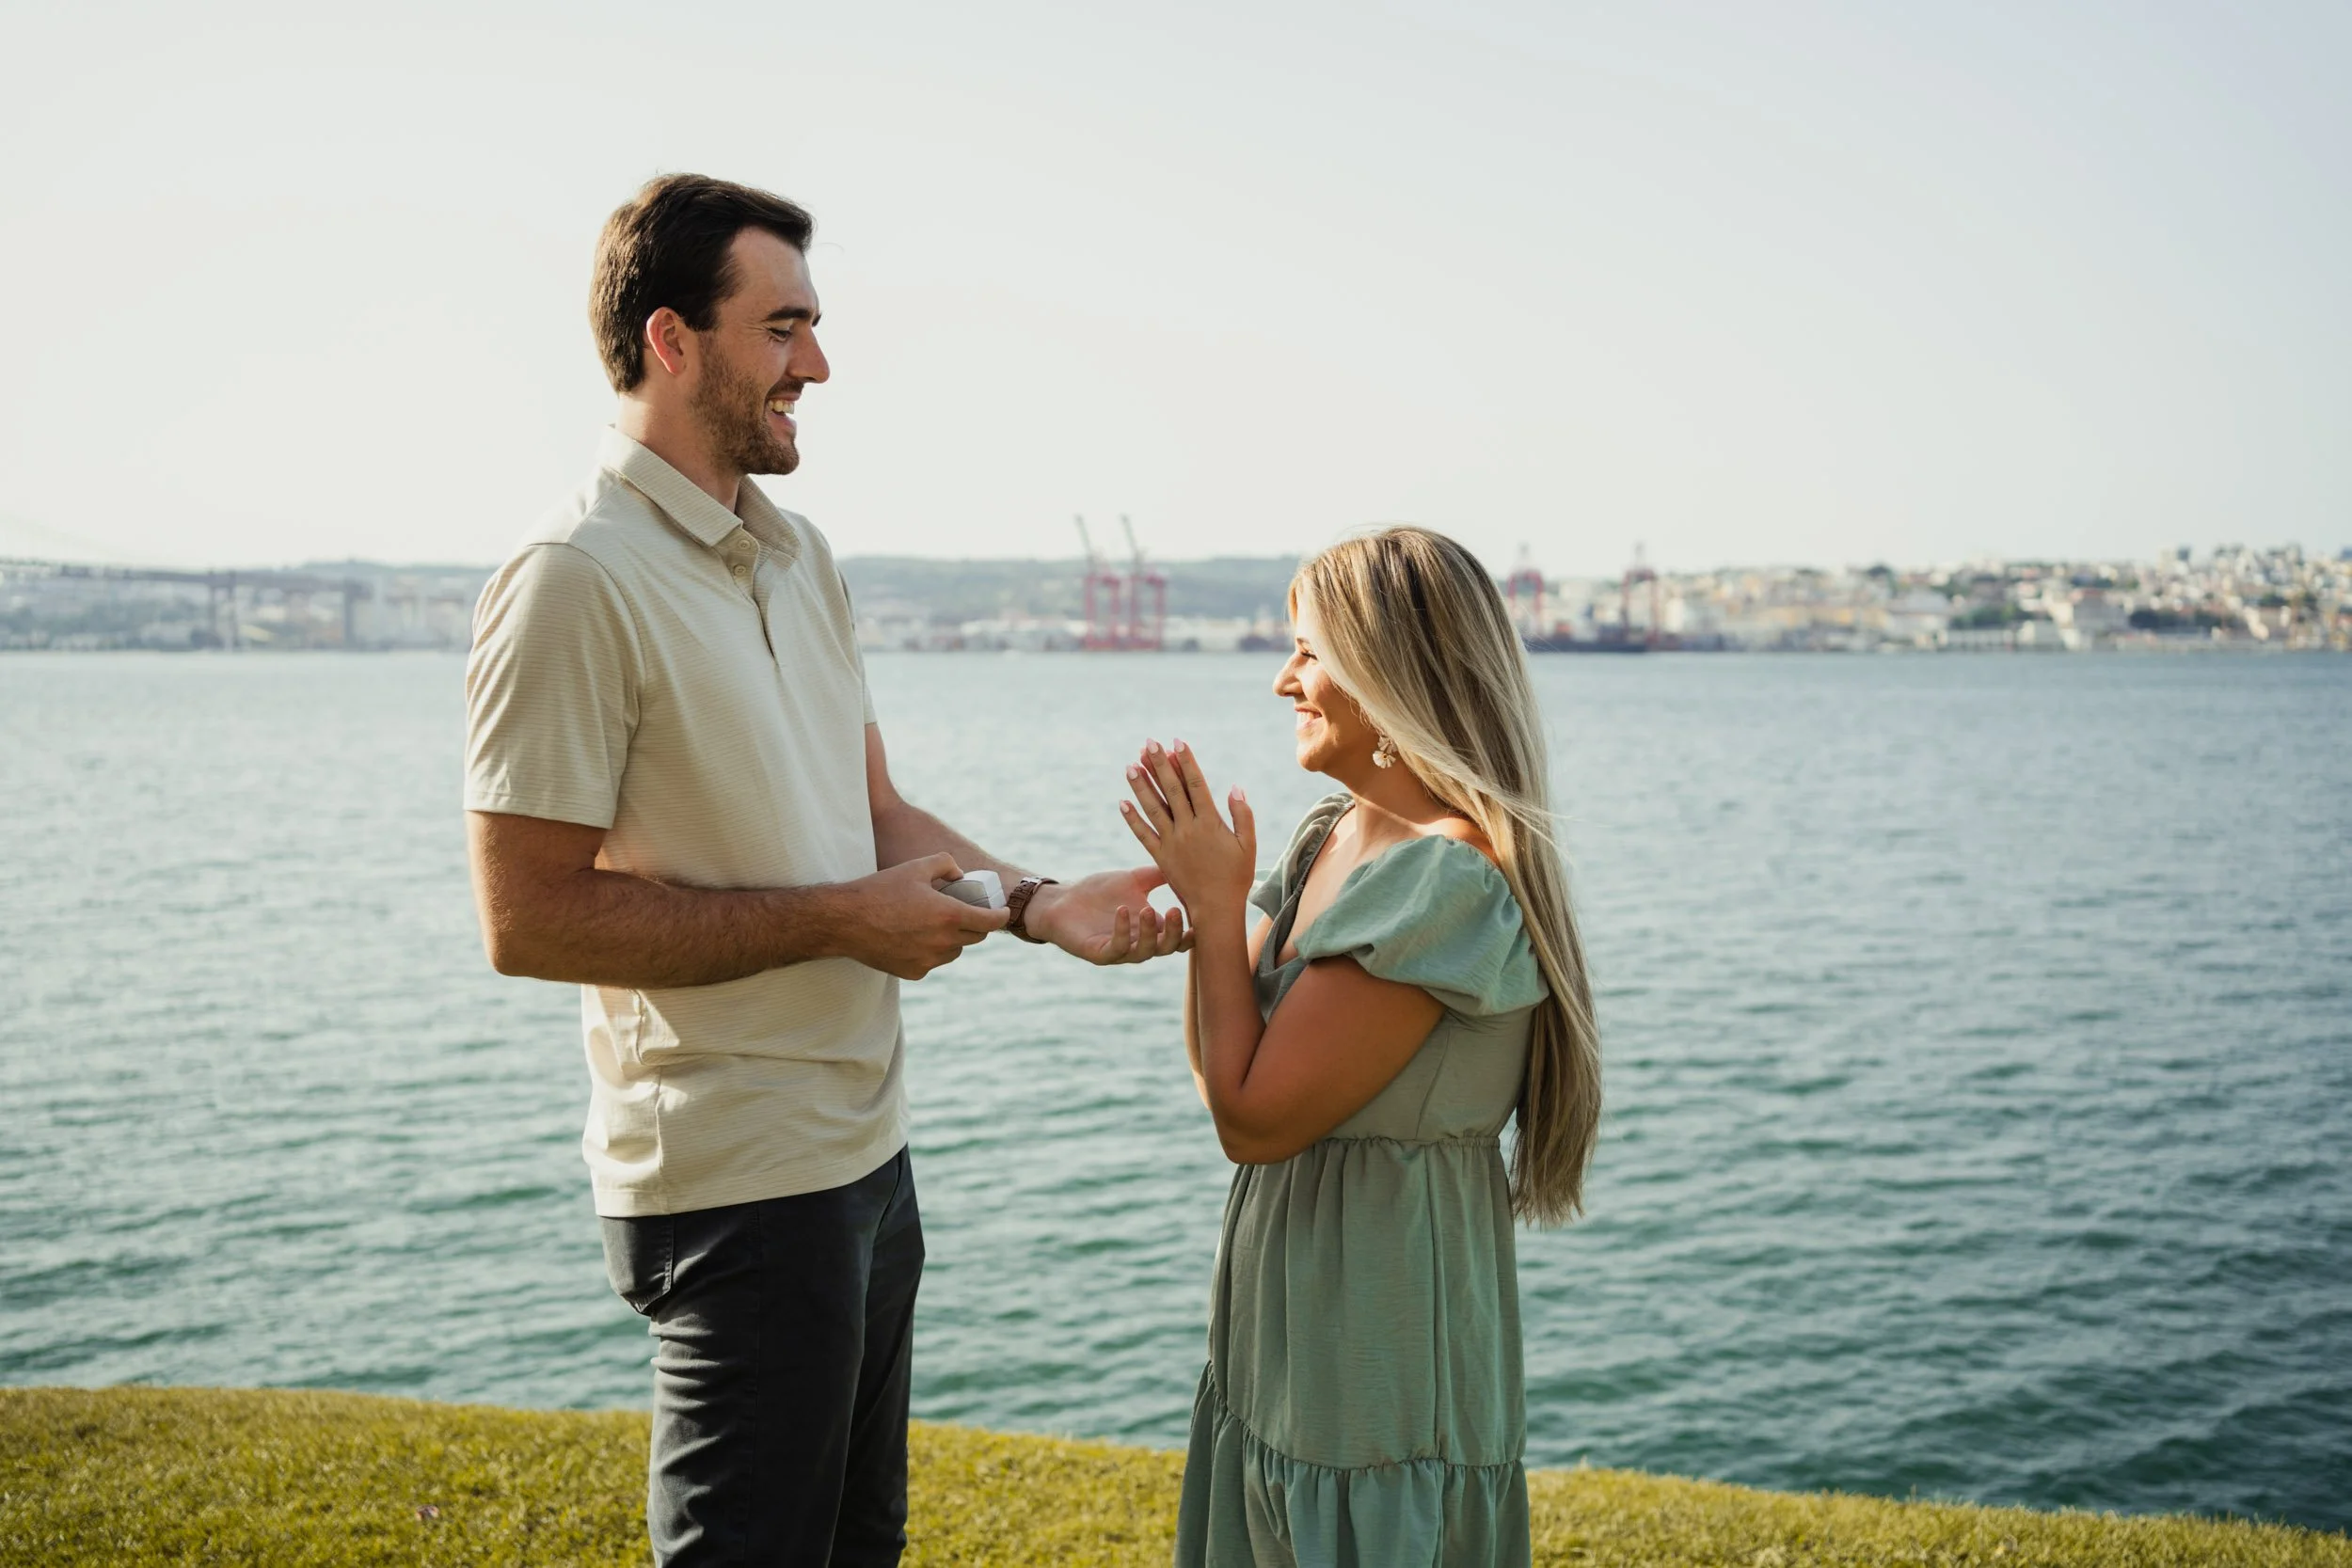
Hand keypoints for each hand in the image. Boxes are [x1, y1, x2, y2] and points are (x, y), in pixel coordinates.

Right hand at [831, 853, 1010, 979]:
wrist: (845, 921)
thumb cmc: (880, 890)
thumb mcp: (915, 867)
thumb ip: (945, 864)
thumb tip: (960, 875)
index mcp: (948, 915)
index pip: (990, 921)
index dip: (1000, 916)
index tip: (1001, 912)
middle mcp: (943, 942)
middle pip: (975, 938)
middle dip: (976, 924)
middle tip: (966, 912)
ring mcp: (929, 960)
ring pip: (955, 952)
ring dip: (953, 939)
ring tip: (936, 924)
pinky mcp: (914, 972)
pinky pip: (933, 962)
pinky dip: (931, 951)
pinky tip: (915, 937)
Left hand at [1023, 868, 1190, 964]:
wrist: (1063, 900)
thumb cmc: (1099, 892)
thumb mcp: (1134, 879)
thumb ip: (1160, 874)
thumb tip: (1188, 861)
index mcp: (1152, 929)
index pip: (1179, 937)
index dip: (1191, 930)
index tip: (1201, 914)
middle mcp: (1141, 944)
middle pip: (1166, 948)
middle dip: (1174, 932)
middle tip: (1175, 910)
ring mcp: (1121, 951)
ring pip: (1144, 952)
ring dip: (1149, 932)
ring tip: (1146, 909)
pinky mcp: (1100, 953)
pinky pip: (1116, 948)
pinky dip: (1122, 931)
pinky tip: (1122, 911)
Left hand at [1120, 739, 1256, 917]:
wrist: (1216, 909)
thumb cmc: (1236, 876)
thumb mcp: (1248, 845)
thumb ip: (1243, 815)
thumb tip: (1235, 787)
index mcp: (1210, 823)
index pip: (1195, 784)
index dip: (1185, 762)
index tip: (1177, 742)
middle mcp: (1188, 829)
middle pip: (1171, 790)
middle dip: (1159, 765)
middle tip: (1149, 743)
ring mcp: (1172, 843)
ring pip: (1154, 808)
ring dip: (1141, 785)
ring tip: (1131, 765)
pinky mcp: (1161, 857)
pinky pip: (1143, 834)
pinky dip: (1132, 819)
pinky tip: (1123, 803)